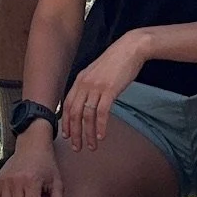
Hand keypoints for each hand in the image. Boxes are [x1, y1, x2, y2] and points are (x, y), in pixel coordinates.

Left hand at [60, 32, 147, 150]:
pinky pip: (102, 112)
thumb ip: (89, 85)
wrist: (130, 48)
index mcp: (80, 80)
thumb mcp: (96, 72)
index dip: (66, 122)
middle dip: (74, 133)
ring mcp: (97, 87)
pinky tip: (102, 136)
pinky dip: (101, 126)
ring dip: (88, 133)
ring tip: (91, 146)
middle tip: (77, 147)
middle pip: (74, 113)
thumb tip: (87, 101)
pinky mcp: (110, 90)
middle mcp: (84, 84)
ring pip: (87, 116)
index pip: (67, 104)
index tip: (67, 135)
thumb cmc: (115, 61)